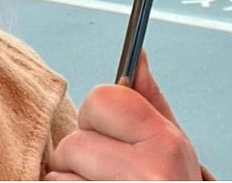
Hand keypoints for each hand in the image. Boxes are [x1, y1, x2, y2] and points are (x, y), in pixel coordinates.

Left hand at [45, 52, 199, 180]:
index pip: (101, 97)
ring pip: (57, 175)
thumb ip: (150, 103)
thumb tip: (137, 59)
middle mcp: (146, 174)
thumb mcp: (174, 149)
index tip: (109, 134)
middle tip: (107, 174)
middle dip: (80, 157)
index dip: (98, 116)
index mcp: (165, 144)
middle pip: (73, 140)